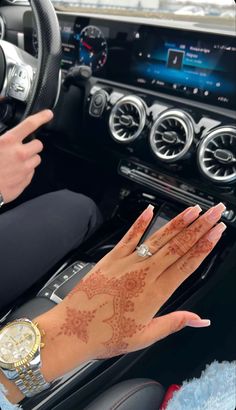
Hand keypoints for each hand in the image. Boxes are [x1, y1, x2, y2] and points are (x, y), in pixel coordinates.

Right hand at [0, 110, 52, 203]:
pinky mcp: (25, 181)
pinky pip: (31, 173)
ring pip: (36, 159)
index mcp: (8, 141)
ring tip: (15, 162)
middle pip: (38, 144)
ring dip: (29, 159)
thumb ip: (1, 135)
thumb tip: (3, 126)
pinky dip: (25, 172)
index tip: (48, 114)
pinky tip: (13, 172)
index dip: (41, 117)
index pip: (30, 124)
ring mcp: (24, 169)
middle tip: (21, 148)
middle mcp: (19, 154)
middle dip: (31, 145)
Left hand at [37, 202, 225, 380]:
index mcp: (156, 293)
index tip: (217, 232)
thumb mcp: (145, 336)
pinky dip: (140, 222)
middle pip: (178, 246)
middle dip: (200, 227)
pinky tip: (150, 210)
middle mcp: (144, 274)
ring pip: (158, 238)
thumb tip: (200, 320)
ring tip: (193, 210)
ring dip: (178, 222)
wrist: (73, 330)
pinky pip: (129, 236)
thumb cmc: (106, 335)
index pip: (187, 264)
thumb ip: (174, 323)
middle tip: (215, 213)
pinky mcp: (111, 258)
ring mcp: (127, 263)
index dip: (205, 246)